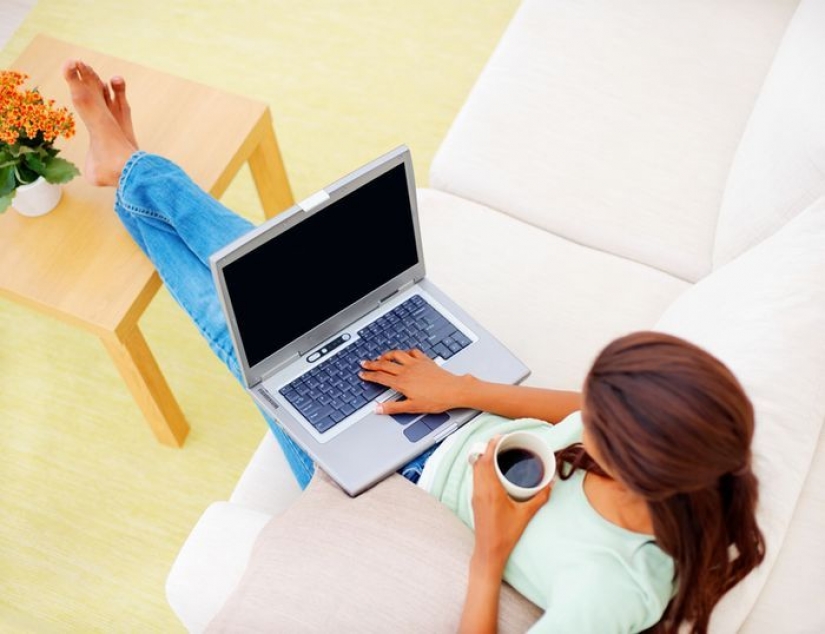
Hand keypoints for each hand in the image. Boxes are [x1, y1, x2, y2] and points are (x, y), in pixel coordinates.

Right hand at [358, 348, 465, 414]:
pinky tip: (404, 354)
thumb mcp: (412, 408)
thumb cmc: (436, 400)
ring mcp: (416, 364)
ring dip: (386, 354)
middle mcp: (407, 370)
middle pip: (385, 364)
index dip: (369, 375)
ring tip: (381, 356)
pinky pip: (412, 352)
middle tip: (364, 363)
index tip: (362, 374)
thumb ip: (393, 408)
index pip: (380, 377)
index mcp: (402, 382)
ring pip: (397, 354)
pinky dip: (405, 352)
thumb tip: (377, 409)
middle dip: (372, 363)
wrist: (453, 390)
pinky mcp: (425, 360)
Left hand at [470, 436, 551, 573]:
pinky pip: (475, 477)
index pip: (485, 460)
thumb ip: (539, 498)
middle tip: (502, 442)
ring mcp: (475, 495)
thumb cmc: (506, 535)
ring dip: (483, 458)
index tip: (500, 437)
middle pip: (478, 461)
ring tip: (498, 453)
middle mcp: (480, 490)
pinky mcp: (475, 500)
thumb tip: (550, 484)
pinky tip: (493, 470)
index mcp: (491, 490)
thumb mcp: (525, 515)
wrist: (489, 552)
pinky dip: (482, 468)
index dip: (490, 445)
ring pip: (475, 469)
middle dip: (487, 448)